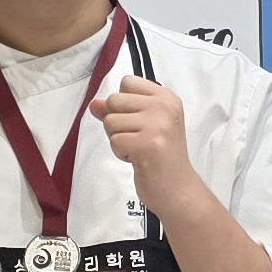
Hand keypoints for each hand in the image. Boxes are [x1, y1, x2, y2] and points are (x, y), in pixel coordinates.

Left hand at [91, 75, 210, 215]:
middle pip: (115, 100)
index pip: (127, 83)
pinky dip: (121, 153)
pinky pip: (114, 140)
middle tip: (138, 139)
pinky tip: (138, 158)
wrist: (177, 189)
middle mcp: (164, 107)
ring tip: (138, 149)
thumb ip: (120, 110)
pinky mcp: (146, 144)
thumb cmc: (162, 157)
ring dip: (118, 139)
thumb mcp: (144, 126)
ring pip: (110, 121)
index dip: (124, 104)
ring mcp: (156, 125)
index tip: (140, 122)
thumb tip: (95, 103)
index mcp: (166, 98)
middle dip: (118, 123)